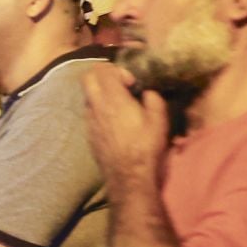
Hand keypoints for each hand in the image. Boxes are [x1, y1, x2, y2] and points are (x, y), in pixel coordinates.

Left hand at [84, 63, 167, 195]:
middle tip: (120, 84)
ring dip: (100, 92)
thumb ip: (153, 97)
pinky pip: (89, 113)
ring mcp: (89, 121)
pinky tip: (114, 120)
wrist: (128, 176)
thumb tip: (148, 90)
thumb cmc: (146, 146)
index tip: (132, 82)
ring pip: (87, 95)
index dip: (118, 70)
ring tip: (118, 103)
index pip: (103, 70)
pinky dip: (99, 109)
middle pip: (87, 77)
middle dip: (103, 75)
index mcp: (113, 98)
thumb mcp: (159, 119)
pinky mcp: (89, 134)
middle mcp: (96, 106)